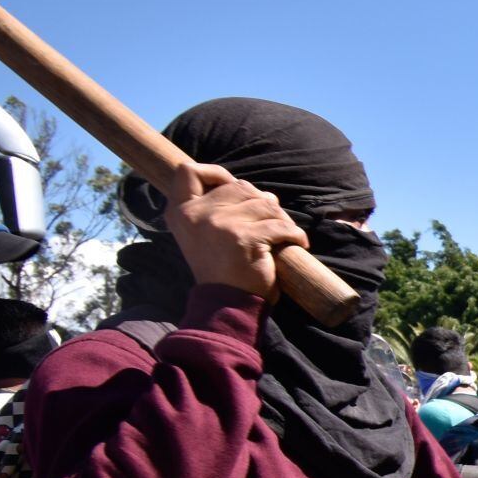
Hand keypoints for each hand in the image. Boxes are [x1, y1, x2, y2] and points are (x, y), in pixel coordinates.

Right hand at [162, 163, 308, 300]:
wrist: (227, 306)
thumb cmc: (223, 271)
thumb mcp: (205, 235)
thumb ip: (217, 209)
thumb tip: (257, 191)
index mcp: (180, 212)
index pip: (189, 171)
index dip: (216, 173)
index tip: (233, 188)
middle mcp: (195, 214)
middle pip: (239, 186)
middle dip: (262, 201)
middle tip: (273, 221)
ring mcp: (219, 224)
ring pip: (264, 203)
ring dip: (281, 217)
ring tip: (284, 234)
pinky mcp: (244, 237)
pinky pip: (280, 225)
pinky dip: (295, 234)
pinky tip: (297, 243)